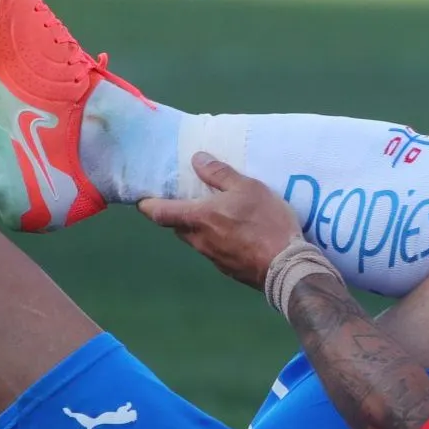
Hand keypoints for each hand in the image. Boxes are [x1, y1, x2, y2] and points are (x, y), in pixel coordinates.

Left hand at [137, 152, 302, 287]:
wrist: (286, 266)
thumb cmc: (265, 222)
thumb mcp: (247, 188)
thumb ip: (220, 174)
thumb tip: (197, 159)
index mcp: (198, 218)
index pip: (159, 213)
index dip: (147, 205)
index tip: (143, 199)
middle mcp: (199, 240)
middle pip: (176, 227)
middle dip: (176, 215)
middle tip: (186, 201)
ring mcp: (212, 257)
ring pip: (195, 239)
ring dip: (198, 228)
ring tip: (214, 215)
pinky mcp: (227, 269)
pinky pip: (213, 250)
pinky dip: (216, 240)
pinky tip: (234, 234)